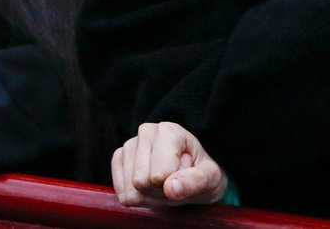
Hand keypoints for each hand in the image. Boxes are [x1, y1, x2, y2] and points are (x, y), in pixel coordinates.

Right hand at [111, 122, 227, 207]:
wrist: (192, 174)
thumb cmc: (203, 174)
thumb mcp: (210, 179)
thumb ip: (194, 182)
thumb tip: (169, 188)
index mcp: (169, 131)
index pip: (158, 175)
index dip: (172, 186)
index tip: (185, 178)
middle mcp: (146, 131)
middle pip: (141, 182)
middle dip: (159, 192)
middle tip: (174, 184)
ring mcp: (130, 144)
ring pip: (131, 189)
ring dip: (149, 197)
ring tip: (164, 184)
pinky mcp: (118, 157)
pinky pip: (121, 191)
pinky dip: (136, 197)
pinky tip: (149, 188)